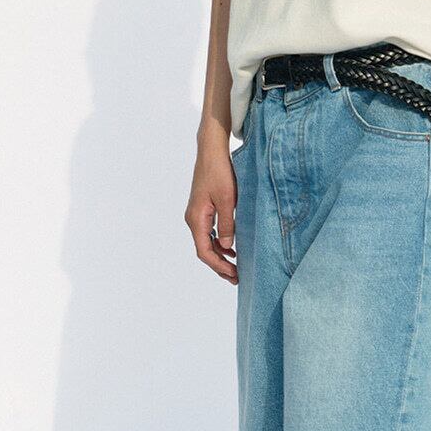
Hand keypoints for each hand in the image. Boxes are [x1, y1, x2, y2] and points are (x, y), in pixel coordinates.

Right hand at [186, 146, 239, 282]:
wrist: (211, 152)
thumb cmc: (219, 172)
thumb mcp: (227, 200)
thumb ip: (227, 224)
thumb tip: (227, 247)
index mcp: (196, 219)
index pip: (204, 251)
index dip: (218, 266)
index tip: (234, 274)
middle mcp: (193, 219)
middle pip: (204, 250)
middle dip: (220, 265)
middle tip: (237, 278)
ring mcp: (197, 214)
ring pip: (207, 242)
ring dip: (220, 256)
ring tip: (236, 268)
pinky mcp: (203, 209)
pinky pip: (209, 233)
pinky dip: (219, 244)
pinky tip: (231, 248)